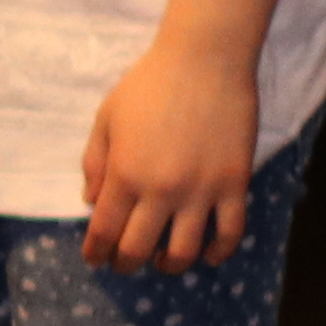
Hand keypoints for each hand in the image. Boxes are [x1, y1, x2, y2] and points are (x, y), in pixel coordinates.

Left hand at [79, 36, 261, 267]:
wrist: (205, 60)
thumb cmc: (149, 85)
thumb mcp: (106, 119)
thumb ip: (95, 163)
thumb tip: (90, 202)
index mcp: (124, 175)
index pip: (104, 232)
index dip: (96, 253)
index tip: (95, 259)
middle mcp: (161, 190)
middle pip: (138, 249)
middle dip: (125, 264)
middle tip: (124, 263)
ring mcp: (201, 190)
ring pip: (184, 251)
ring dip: (170, 264)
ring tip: (164, 261)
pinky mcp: (235, 183)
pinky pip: (230, 232)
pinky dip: (218, 252)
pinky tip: (208, 255)